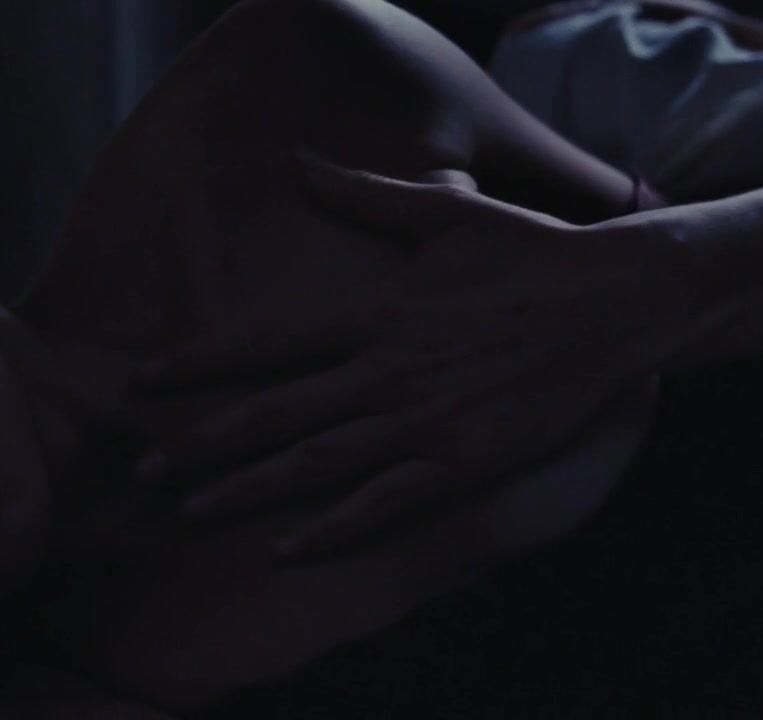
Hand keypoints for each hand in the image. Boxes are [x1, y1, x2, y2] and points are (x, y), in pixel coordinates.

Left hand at [133, 155, 709, 559]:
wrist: (618, 303)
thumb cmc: (530, 253)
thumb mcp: (445, 213)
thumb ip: (363, 194)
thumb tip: (300, 161)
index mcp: (376, 309)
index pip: (266, 341)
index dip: (200, 362)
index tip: (145, 379)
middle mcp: (387, 370)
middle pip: (275, 415)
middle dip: (202, 445)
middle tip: (143, 470)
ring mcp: (424, 422)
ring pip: (316, 465)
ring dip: (247, 491)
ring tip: (190, 511)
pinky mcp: (464, 462)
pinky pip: (384, 505)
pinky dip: (332, 531)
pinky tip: (286, 551)